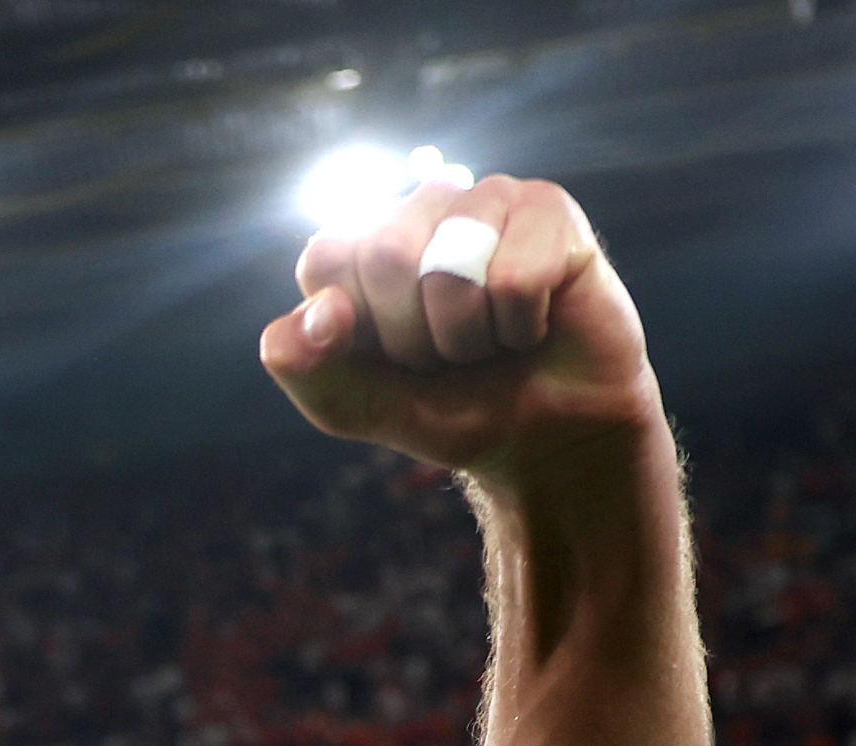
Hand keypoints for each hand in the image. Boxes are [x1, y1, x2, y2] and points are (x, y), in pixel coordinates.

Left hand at [258, 175, 658, 491]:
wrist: (549, 436)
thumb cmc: (454, 410)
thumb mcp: (360, 408)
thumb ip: (310, 369)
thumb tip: (306, 318)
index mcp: (362, 245)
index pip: (326, 259)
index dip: (359, 327)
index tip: (391, 355)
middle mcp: (419, 209)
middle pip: (385, 254)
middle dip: (416, 337)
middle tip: (448, 354)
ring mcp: (483, 199)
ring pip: (451, 269)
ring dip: (469, 336)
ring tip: (491, 339)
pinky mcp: (548, 207)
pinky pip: (516, 278)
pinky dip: (522, 326)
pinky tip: (534, 325)